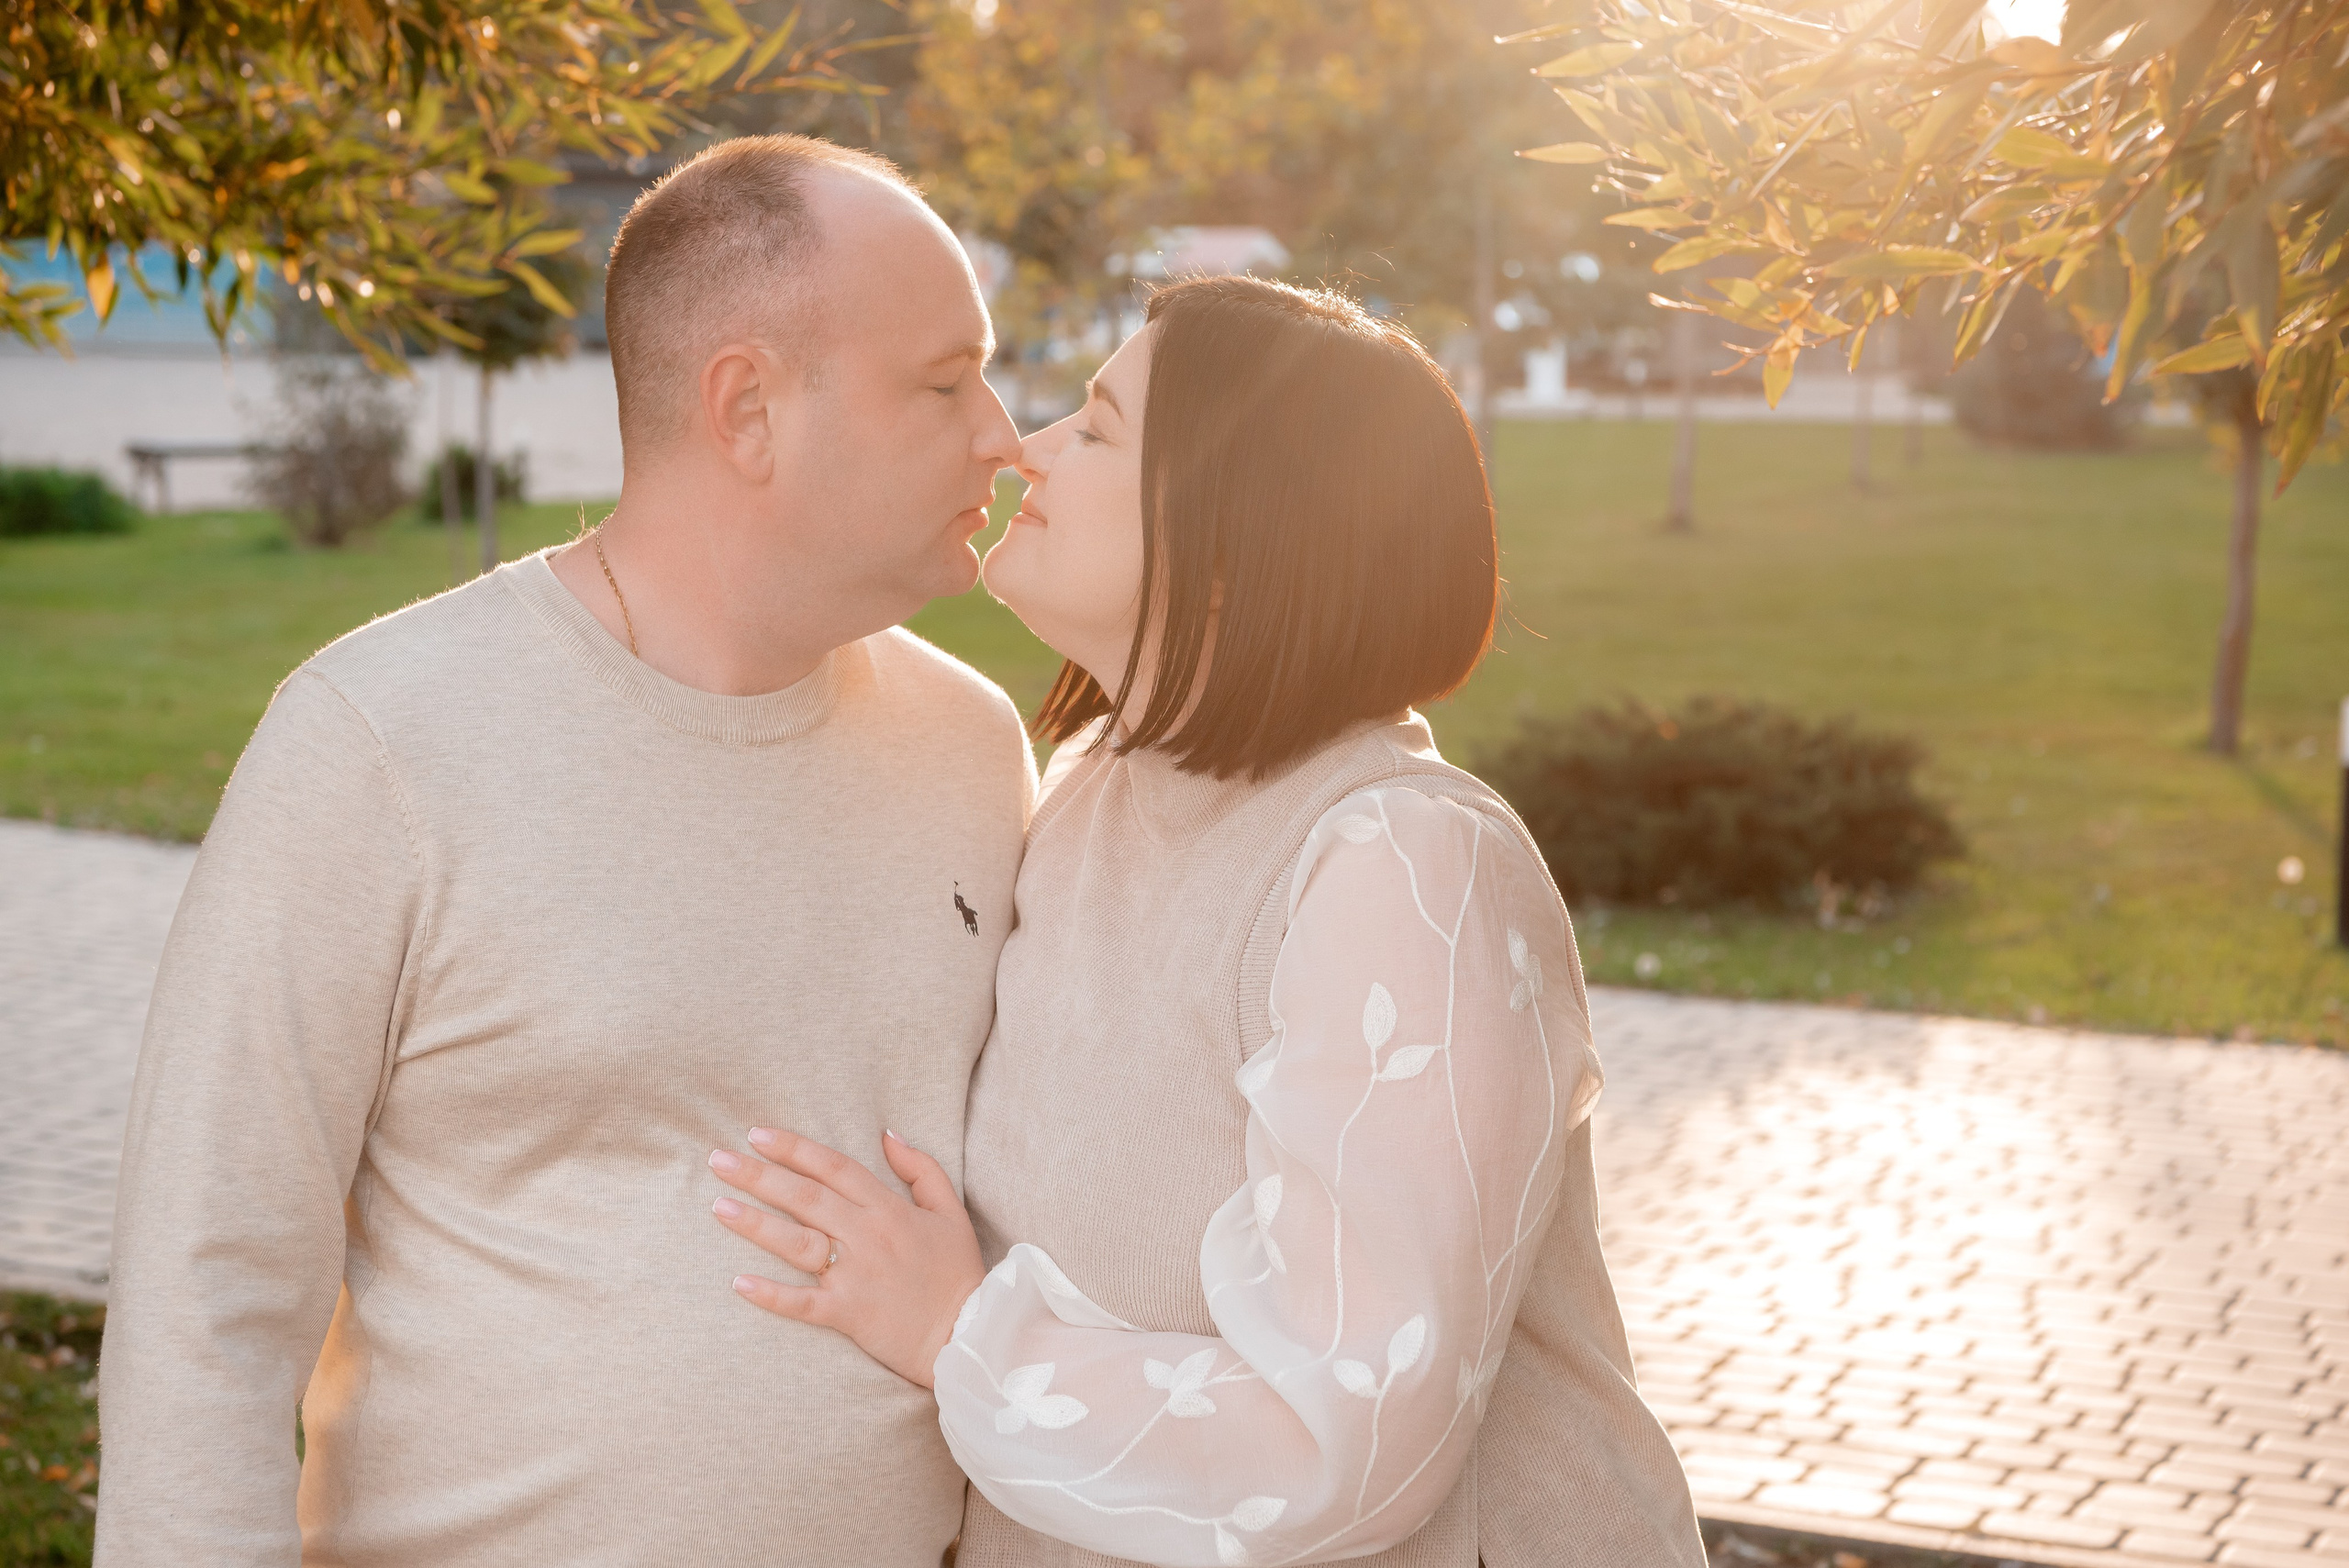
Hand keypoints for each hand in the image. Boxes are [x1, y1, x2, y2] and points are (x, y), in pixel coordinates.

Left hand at [708, 1128, 984, 1388]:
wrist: (968, 1334)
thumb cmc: (958, 1272)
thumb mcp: (950, 1211)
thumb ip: (921, 1168)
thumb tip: (888, 1134)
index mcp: (889, 1208)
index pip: (834, 1167)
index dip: (794, 1148)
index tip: (756, 1133)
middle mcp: (868, 1236)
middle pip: (806, 1197)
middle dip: (759, 1175)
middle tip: (718, 1159)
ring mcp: (856, 1275)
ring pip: (798, 1243)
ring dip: (756, 1224)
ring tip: (718, 1206)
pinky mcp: (848, 1314)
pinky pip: (803, 1303)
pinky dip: (771, 1295)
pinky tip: (739, 1282)